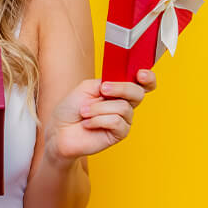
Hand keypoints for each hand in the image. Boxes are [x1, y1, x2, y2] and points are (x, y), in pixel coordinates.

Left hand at [43, 69, 157, 166]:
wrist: (60, 130)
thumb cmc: (71, 108)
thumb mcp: (87, 87)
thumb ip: (106, 81)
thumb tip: (120, 83)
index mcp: (118, 90)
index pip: (142, 83)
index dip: (147, 78)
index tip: (140, 74)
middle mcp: (124, 104)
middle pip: (138, 93)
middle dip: (121, 89)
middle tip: (103, 90)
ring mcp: (123, 119)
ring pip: (123, 108)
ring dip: (99, 108)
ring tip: (85, 112)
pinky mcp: (120, 134)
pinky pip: (116, 122)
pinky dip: (98, 120)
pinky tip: (88, 124)